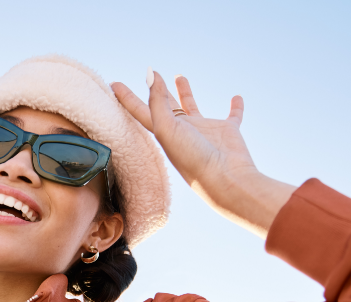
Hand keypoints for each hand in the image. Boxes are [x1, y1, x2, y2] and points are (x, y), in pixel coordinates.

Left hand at [112, 72, 295, 236]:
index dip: (127, 98)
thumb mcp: (167, 128)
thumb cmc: (192, 159)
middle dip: (157, 91)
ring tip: (180, 76)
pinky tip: (236, 97)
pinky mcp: (227, 131)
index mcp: (164, 133)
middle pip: (166, 106)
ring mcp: (205, 131)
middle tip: (152, 75)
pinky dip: (236, 107)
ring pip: (192, 107)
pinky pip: (233, 115)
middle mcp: (182, 131)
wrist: (225, 179)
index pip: (141, 111)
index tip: (114, 84)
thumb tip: (151, 74)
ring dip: (186, 93)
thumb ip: (157, 101)